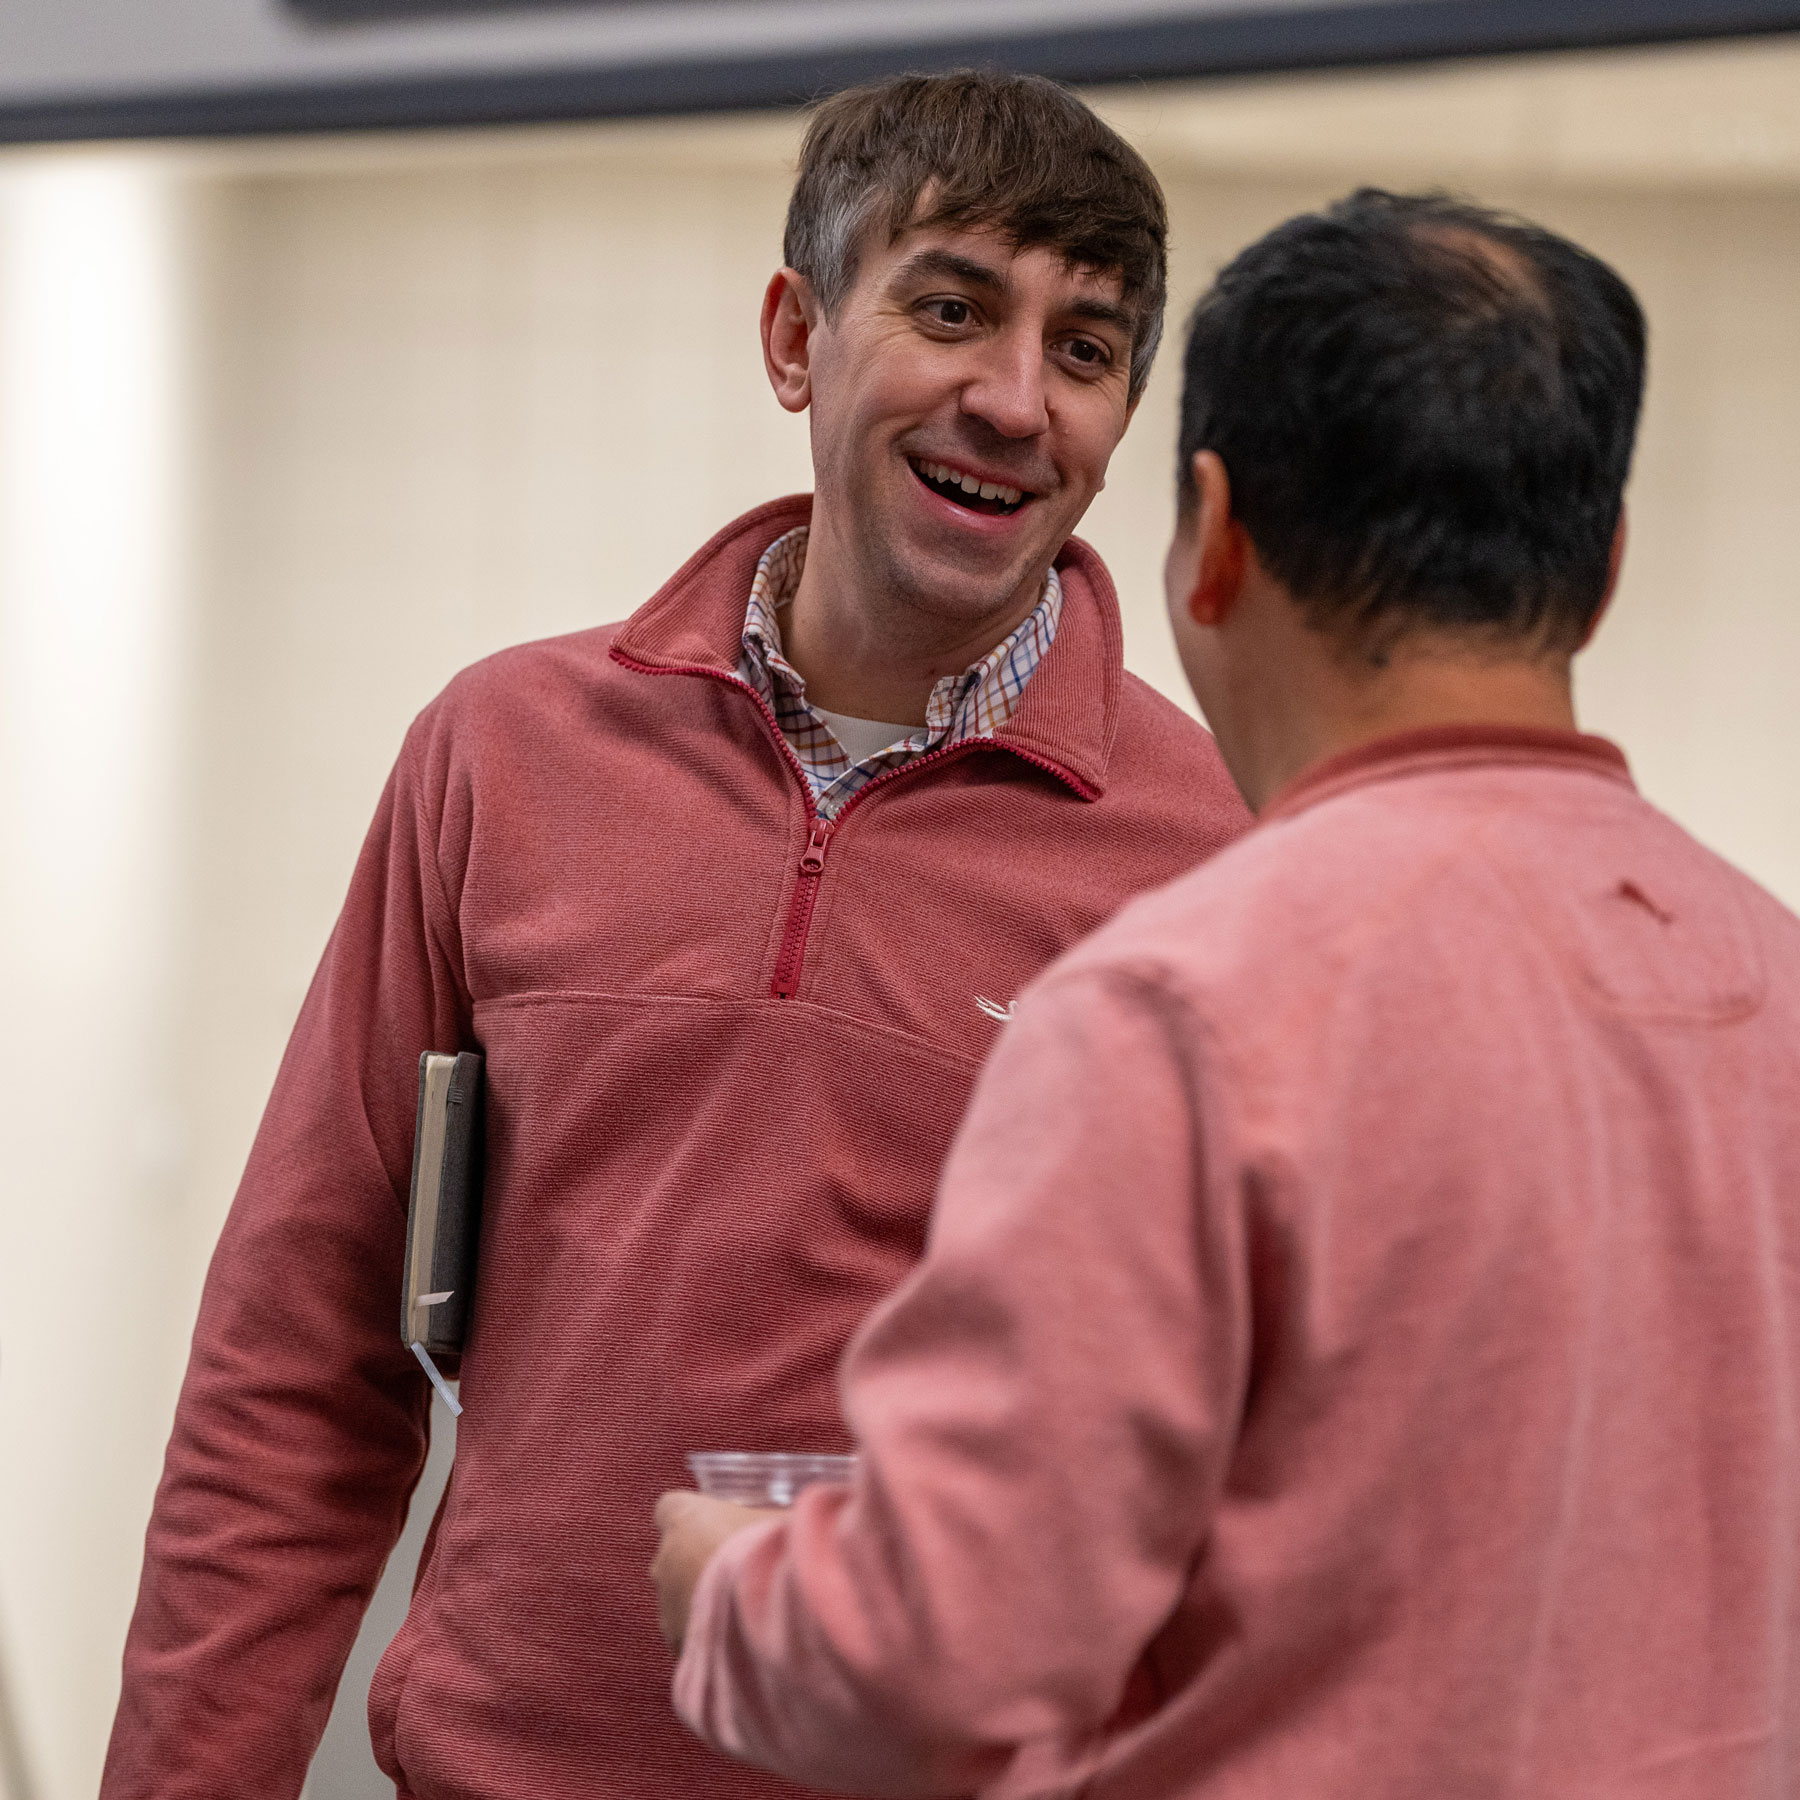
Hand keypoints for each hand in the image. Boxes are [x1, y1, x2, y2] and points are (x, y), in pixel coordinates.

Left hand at [651, 1490, 778, 1653]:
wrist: (764, 1611)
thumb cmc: (768, 1552)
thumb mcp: (780, 1519)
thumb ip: (776, 1517)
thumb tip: (795, 1516)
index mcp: (683, 1517)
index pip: (671, 1507)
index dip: (691, 1515)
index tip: (714, 1523)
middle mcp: (665, 1559)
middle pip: (675, 1554)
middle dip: (700, 1561)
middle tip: (737, 1569)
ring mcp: (667, 1604)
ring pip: (679, 1596)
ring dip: (703, 1601)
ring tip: (742, 1607)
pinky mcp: (675, 1642)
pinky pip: (687, 1634)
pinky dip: (707, 1636)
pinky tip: (737, 1636)